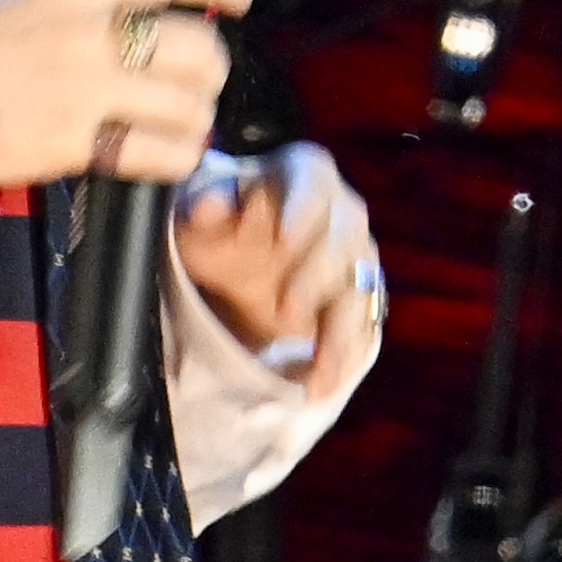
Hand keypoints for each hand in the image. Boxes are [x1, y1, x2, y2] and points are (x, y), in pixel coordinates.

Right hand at [0, 0, 253, 190]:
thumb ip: (102, 0)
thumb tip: (176, 10)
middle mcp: (86, 30)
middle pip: (200, 47)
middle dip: (210, 70)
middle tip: (194, 82)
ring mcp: (83, 90)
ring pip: (192, 106)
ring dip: (196, 119)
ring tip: (175, 122)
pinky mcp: (75, 145)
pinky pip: (165, 154)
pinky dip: (177, 157)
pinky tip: (164, 153)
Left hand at [174, 141, 381, 403]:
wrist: (238, 260)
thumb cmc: (221, 225)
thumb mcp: (200, 214)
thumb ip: (205, 205)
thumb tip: (209, 202)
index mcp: (305, 177)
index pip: (312, 184)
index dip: (302, 209)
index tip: (284, 238)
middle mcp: (341, 213)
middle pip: (346, 238)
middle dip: (318, 276)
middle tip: (287, 310)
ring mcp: (355, 259)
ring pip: (360, 289)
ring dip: (341, 331)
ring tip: (319, 370)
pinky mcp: (355, 301)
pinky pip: (360, 328)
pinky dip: (343, 358)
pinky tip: (322, 385)